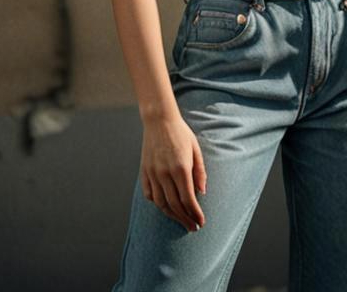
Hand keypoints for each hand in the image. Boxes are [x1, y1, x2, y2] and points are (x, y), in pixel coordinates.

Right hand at [140, 113, 206, 231]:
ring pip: (161, 203)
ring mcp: (152, 173)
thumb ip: (199, 171)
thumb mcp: (195, 149)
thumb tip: (202, 193)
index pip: (188, 199)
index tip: (201, 222)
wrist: (159, 119)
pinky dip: (157, 203)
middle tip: (193, 227)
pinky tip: (165, 206)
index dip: (195, 213)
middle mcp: (165, 173)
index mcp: (180, 167)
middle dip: (185, 219)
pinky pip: (149, 194)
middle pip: (174, 205)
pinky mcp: (144, 171)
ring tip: (181, 220)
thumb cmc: (180, 133)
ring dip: (172, 215)